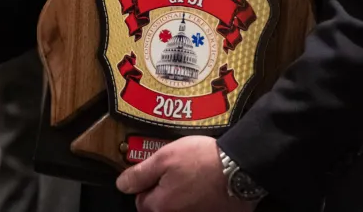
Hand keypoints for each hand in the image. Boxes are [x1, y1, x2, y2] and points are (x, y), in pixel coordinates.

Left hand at [115, 136, 252, 211]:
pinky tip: (207, 189)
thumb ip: (140, 173)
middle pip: (161, 208)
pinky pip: (199, 210)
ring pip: (180, 209)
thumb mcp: (164, 157)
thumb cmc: (202, 159)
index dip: (148, 184)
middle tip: (178, 173)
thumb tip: (121, 184)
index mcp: (160, 206)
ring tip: (194, 179)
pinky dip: (200, 203)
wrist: (240, 167)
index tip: (159, 172)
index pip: (142, 201)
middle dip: (164, 193)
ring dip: (182, 198)